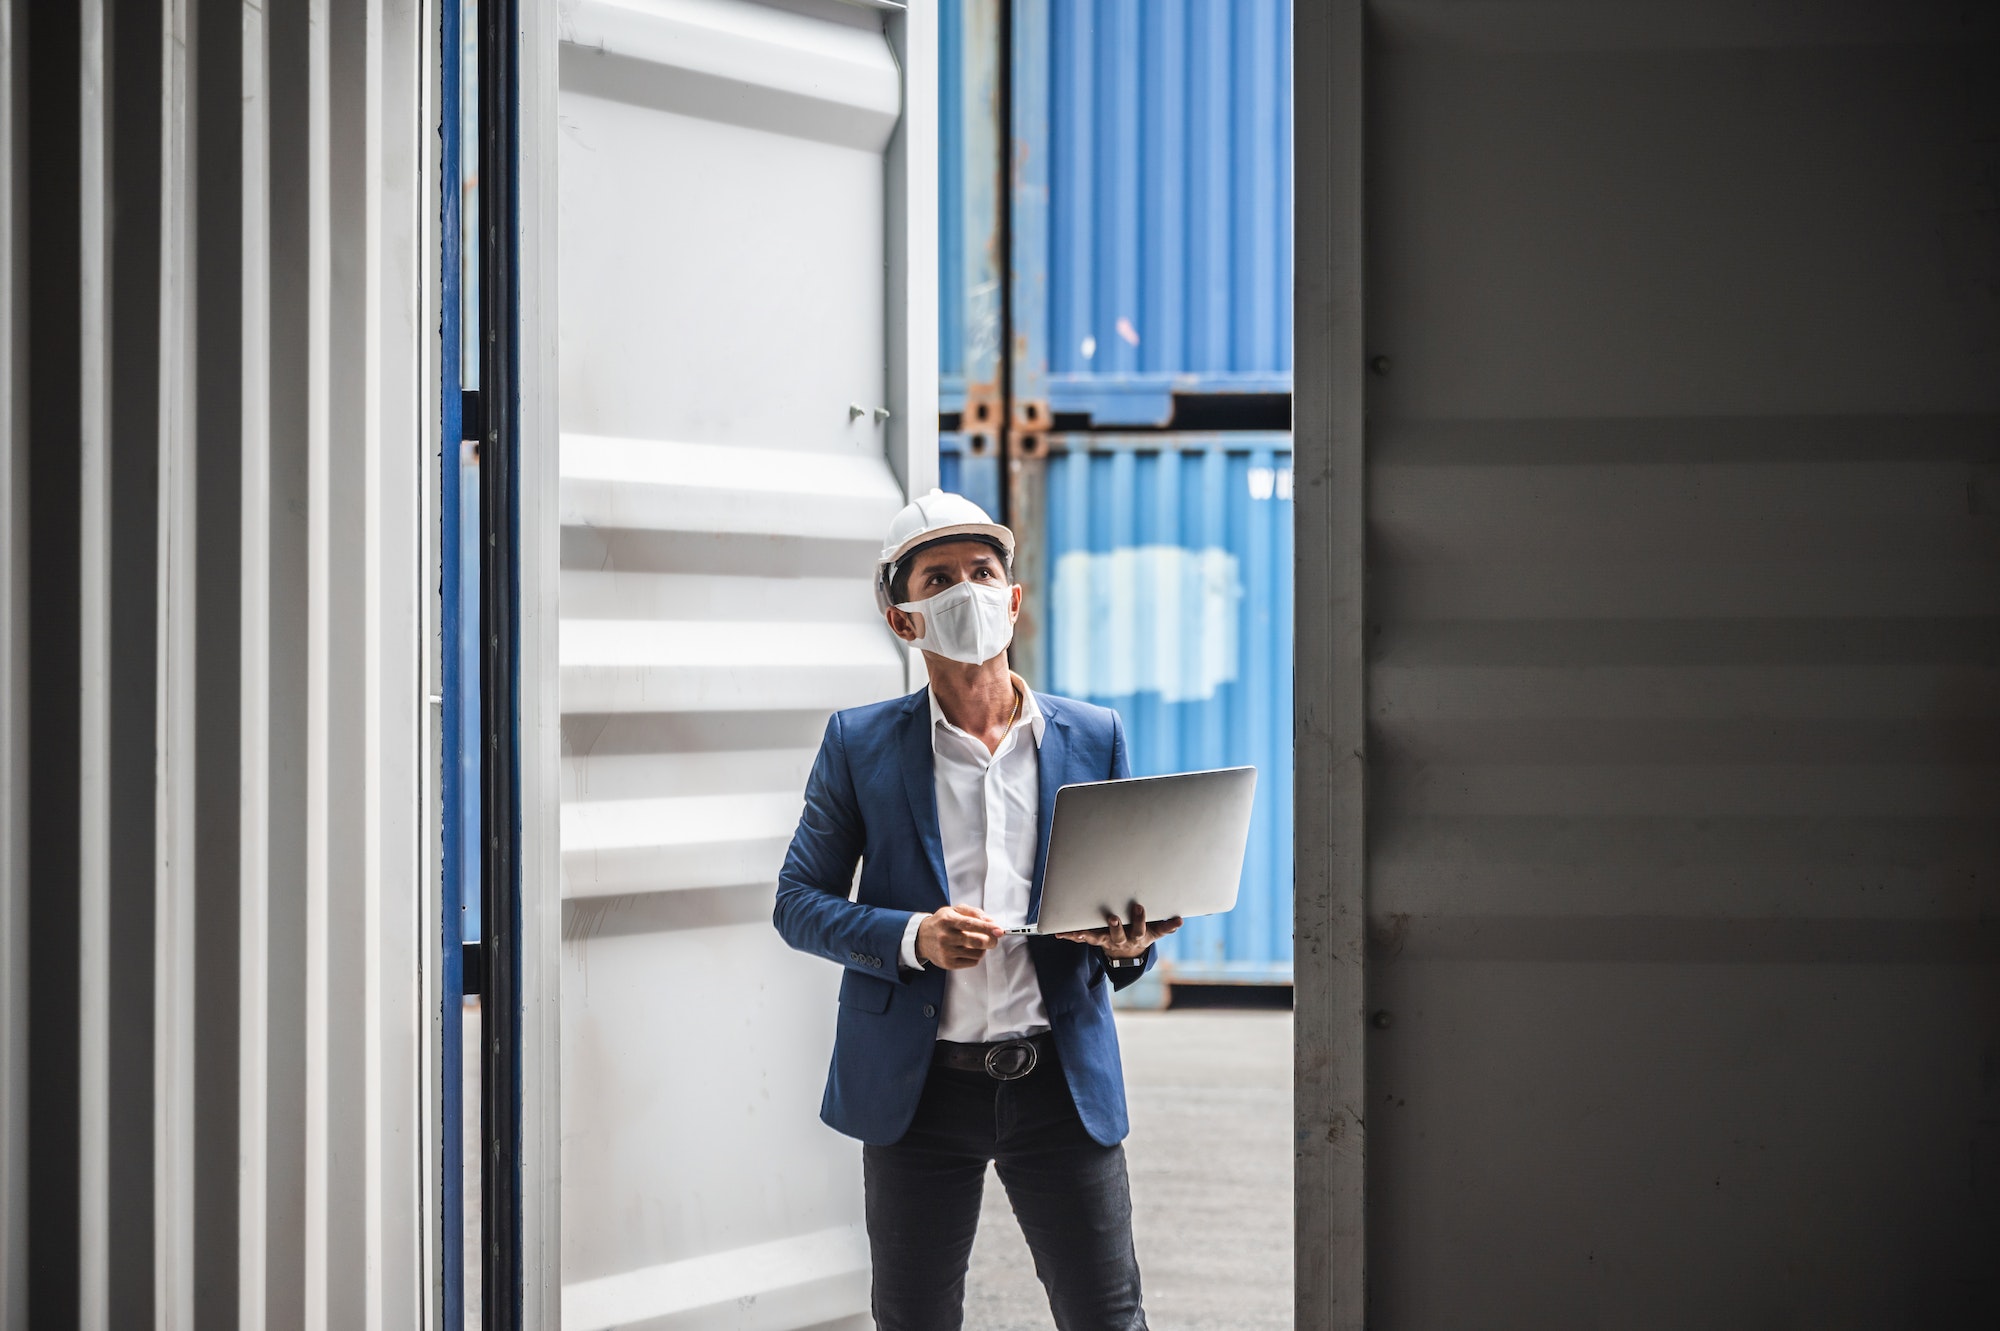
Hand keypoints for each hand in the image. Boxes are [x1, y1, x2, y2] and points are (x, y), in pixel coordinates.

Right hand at [917, 904, 1004, 969]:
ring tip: (977, 943)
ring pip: (976, 953)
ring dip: (983, 948)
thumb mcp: (954, 910)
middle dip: (991, 940)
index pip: (971, 924)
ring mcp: (946, 952)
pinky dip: (977, 956)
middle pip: (976, 941)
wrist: (921, 938)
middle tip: (995, 939)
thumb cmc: (941, 922)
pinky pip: (972, 962)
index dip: (987, 927)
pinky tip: (970, 950)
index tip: (999, 930)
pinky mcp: (947, 963)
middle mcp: (945, 936)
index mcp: (947, 920)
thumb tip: (991, 921)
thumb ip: (974, 912)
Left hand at [1052, 901, 1182, 959]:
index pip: (1140, 928)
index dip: (1139, 919)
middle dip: (1115, 926)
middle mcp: (1120, 940)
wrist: (1128, 953)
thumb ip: (1166, 927)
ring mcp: (1106, 941)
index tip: (1139, 906)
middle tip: (1112, 916)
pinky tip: (1059, 933)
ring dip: (1087, 934)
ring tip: (1078, 931)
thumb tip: (1180, 921)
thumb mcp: (1155, 932)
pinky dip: (1071, 935)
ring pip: (1096, 938)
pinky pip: (1082, 938)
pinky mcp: (1094, 940)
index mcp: (1136, 937)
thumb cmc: (1142, 934)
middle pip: (1118, 935)